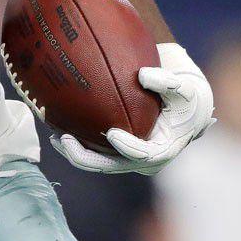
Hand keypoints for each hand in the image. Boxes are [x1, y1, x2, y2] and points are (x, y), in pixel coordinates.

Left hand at [50, 43, 213, 175]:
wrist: (182, 102)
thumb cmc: (185, 95)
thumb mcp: (184, 87)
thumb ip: (167, 82)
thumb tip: (143, 75)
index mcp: (164, 149)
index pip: (144, 156)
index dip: (128, 148)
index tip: (112, 134)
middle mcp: (144, 159)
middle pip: (112, 165)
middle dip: (86, 157)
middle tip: (65, 139)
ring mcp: (128, 157)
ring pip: (98, 162)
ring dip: (74, 153)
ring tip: (55, 137)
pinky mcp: (116, 151)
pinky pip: (94, 152)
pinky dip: (76, 144)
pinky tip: (56, 130)